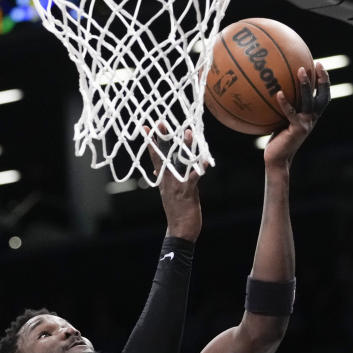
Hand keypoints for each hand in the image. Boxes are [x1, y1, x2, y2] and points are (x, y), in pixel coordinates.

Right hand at [146, 126, 207, 240]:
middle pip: (164, 155)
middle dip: (162, 138)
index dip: (152, 142)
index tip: (147, 128)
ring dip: (184, 147)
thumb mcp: (168, 194)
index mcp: (163, 180)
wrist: (180, 231)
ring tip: (188, 132)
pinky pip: (193, 177)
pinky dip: (199, 168)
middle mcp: (167, 180)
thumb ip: (165, 180)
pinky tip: (204, 160)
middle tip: (160, 122)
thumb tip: (157, 171)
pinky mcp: (187, 192)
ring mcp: (176, 186)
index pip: (156, 157)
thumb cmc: (177, 212)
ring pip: (180, 162)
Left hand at [263, 62, 329, 170]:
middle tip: (317, 64)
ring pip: (309, 101)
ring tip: (300, 70)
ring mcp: (306, 124)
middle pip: (322, 96)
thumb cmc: (277, 139)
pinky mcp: (297, 129)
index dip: (324, 81)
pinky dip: (285, 103)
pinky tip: (278, 93)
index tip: (319, 65)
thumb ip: (283, 107)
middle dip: (322, 79)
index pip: (323, 96)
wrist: (277, 158)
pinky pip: (291, 112)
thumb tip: (272, 89)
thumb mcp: (281, 121)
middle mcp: (312, 118)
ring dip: (306, 85)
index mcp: (311, 116)